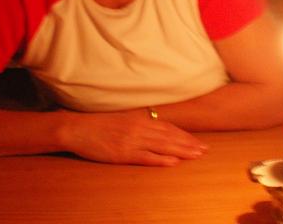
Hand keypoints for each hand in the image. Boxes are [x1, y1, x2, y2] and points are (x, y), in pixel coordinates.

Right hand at [58, 109, 208, 165]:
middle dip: (189, 143)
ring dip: (182, 151)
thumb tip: (152, 128)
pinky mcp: (123, 153)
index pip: (167, 127)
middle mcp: (138, 128)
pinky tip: (174, 162)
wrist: (76, 128)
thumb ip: (137, 124)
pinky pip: (146, 157)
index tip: (197, 141)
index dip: (184, 134)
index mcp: (138, 120)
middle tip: (205, 150)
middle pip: (169, 136)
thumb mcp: (120, 120)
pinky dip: (161, 159)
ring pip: (163, 146)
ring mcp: (131, 141)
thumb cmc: (96, 124)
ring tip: (197, 155)